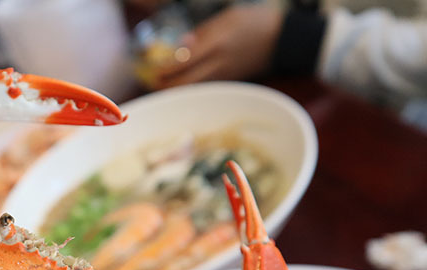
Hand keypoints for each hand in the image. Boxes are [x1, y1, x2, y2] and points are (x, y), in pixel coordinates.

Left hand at [155, 4, 283, 88]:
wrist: (282, 39)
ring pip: (193, 88)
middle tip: (152, 81)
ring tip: (161, 84)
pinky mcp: (228, 81)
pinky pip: (203, 87)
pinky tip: (180, 84)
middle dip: (166, 84)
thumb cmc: (252, 22)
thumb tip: (180, 46)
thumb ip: (201, 34)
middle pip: (186, 81)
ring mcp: (224, 75)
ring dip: (176, 88)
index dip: (166, 68)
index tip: (153, 69)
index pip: (185, 61)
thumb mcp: (226, 18)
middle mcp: (219, 63)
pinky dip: (189, 87)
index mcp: (217, 43)